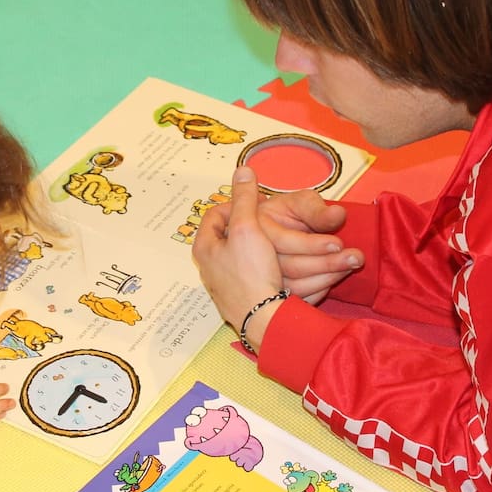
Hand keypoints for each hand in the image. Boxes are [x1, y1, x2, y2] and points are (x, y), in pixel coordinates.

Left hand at [192, 166, 285, 332]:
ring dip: (266, 244)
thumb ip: (245, 199)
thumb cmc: (250, 274)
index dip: (236, 202)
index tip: (258, 201)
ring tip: (282, 238)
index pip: (215, 213)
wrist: (264, 320)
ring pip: (247, 254)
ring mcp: (227, 282)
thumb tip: (242, 170)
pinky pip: (257, 273)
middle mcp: (212, 265)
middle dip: (256, 224)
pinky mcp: (244, 296)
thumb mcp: (247, 228)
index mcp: (206, 246)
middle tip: (273, 219)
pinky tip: (286, 263)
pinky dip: (272, 264)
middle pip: (232, 234)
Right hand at [257, 190, 363, 303]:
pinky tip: (333, 279)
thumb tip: (338, 214)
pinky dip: (319, 291)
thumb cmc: (291, 213)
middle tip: (356, 258)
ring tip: (349, 267)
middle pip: (290, 267)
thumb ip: (317, 209)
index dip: (312, 244)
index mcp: (257, 226)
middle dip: (327, 263)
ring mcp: (261, 278)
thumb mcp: (301, 202)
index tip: (338, 243)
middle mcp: (254, 255)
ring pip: (294, 287)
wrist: (281, 231)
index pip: (283, 241)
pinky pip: (298, 299)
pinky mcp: (274, 292)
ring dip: (327, 278)